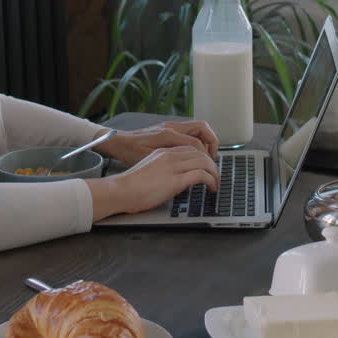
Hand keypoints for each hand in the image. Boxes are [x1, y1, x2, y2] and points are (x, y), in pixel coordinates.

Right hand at [85, 146, 218, 220]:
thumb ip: (163, 169)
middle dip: (212, 164)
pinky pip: (202, 175)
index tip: (207, 167)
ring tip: (216, 184)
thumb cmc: (131, 185)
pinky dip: (211, 181)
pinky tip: (211, 188)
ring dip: (215, 173)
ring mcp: (174, 166)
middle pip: (200, 152)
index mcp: (163, 151)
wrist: (121, 190)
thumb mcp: (149, 170)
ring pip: (205, 161)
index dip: (203, 157)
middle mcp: (170, 155)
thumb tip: (174, 180)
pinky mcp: (176, 179)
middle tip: (216, 176)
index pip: (190, 147)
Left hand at [95, 120, 219, 166]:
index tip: (209, 170)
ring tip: (207, 157)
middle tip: (213, 159)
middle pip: (202, 128)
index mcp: (168, 135)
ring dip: (206, 141)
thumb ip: (170, 162)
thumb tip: (190, 168)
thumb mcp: (149, 161)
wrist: (118, 143)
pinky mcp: (168, 129)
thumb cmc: (129, 153)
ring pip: (197, 128)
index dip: (206, 157)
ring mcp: (170, 126)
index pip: (197, 144)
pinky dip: (197, 140)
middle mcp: (171, 127)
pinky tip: (194, 154)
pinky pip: (190, 131)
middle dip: (212, 143)